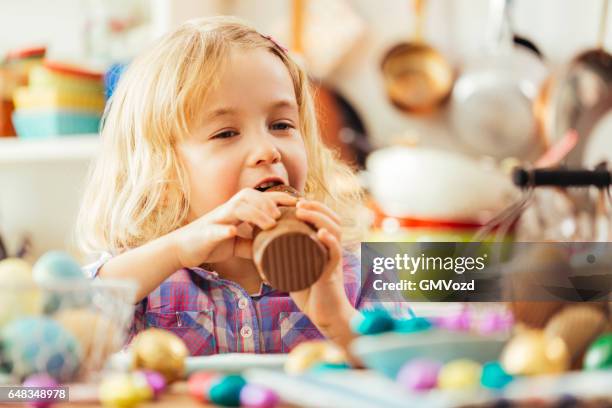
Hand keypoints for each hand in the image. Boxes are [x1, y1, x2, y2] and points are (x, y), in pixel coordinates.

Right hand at [172, 188, 296, 267]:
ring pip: (236, 208)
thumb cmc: (211, 243)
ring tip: (269, 225)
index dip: (280, 198)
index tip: (299, 203)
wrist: (182, 249)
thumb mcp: (237, 245)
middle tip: (281, 218)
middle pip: (249, 196)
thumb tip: (276, 251)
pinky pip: (215, 229)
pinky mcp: (206, 233)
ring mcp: (216, 220)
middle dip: (268, 204)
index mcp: (237, 211)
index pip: (261, 197)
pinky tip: (233, 232)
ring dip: (255, 214)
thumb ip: (254, 245)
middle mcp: (228, 210)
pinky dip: (224, 230)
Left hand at [290, 199, 357, 344]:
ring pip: (335, 232)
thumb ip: (285, 262)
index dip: (316, 207)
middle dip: (317, 208)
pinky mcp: (332, 275)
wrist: (325, 317)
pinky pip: (335, 255)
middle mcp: (333, 251)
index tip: (298, 201)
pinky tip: (321, 234)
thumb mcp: (296, 271)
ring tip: (304, 211)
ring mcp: (334, 261)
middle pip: (333, 221)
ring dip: (320, 218)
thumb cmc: (311, 294)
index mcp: (326, 248)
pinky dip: (330, 243)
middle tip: (299, 203)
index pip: (327, 220)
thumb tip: (261, 254)